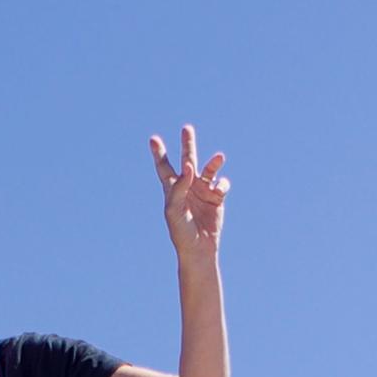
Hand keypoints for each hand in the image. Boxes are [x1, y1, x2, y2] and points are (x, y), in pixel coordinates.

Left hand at [148, 124, 228, 257]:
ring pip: (208, 170)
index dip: (159, 153)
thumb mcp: (174, 210)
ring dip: (214, 163)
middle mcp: (188, 186)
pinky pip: (222, 184)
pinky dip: (223, 184)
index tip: (153, 139)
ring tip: (219, 158)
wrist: (198, 249)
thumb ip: (179, 187)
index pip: (164, 167)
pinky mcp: (217, 198)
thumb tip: (188, 167)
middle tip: (187, 128)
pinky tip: (220, 189)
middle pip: (187, 160)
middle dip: (188, 145)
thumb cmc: (181, 232)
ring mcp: (203, 191)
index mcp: (172, 189)